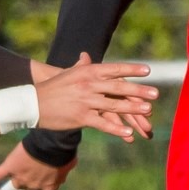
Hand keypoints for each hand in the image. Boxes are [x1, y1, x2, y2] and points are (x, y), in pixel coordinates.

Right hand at [0, 143, 73, 189]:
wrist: (52, 143)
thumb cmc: (63, 152)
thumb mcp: (67, 165)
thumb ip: (63, 170)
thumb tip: (68, 166)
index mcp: (47, 188)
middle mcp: (32, 187)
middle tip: (10, 189)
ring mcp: (20, 178)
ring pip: (8, 186)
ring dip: (1, 187)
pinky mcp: (10, 168)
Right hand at [33, 53, 157, 142]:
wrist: (32, 103)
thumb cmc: (53, 88)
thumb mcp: (69, 74)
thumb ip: (81, 66)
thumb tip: (85, 56)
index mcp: (88, 72)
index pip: (114, 69)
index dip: (132, 69)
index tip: (148, 70)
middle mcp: (88, 84)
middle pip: (118, 87)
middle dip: (139, 91)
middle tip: (156, 94)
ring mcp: (85, 101)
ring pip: (113, 106)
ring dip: (133, 110)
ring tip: (148, 112)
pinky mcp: (80, 117)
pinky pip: (102, 123)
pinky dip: (116, 129)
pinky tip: (128, 134)